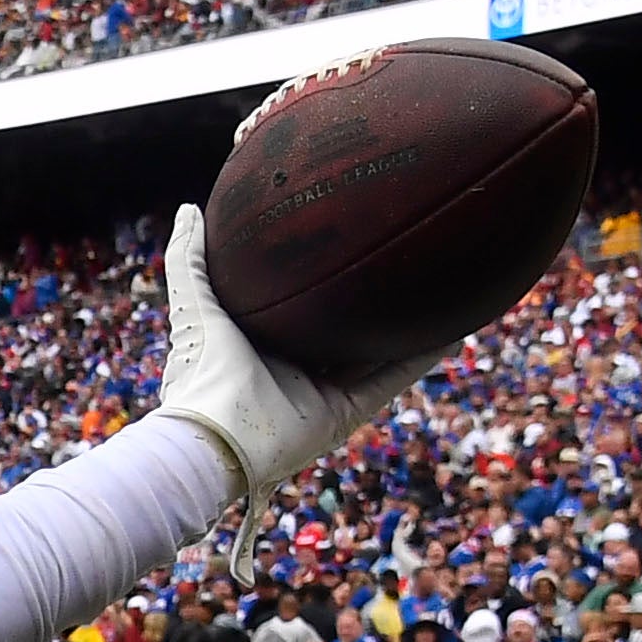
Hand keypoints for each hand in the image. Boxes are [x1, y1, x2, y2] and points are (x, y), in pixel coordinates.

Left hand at [150, 204, 434, 507]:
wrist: (215, 434)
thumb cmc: (201, 366)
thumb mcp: (193, 301)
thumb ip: (190, 256)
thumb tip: (190, 207)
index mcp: (260, 339)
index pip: (300, 301)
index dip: (323, 274)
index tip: (349, 237)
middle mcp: (294, 365)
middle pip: (342, 325)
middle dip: (371, 298)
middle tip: (403, 257)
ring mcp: (322, 391)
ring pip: (375, 351)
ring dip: (408, 325)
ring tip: (442, 288)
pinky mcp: (345, 413)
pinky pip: (390, 379)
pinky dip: (421, 357)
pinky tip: (451, 330)